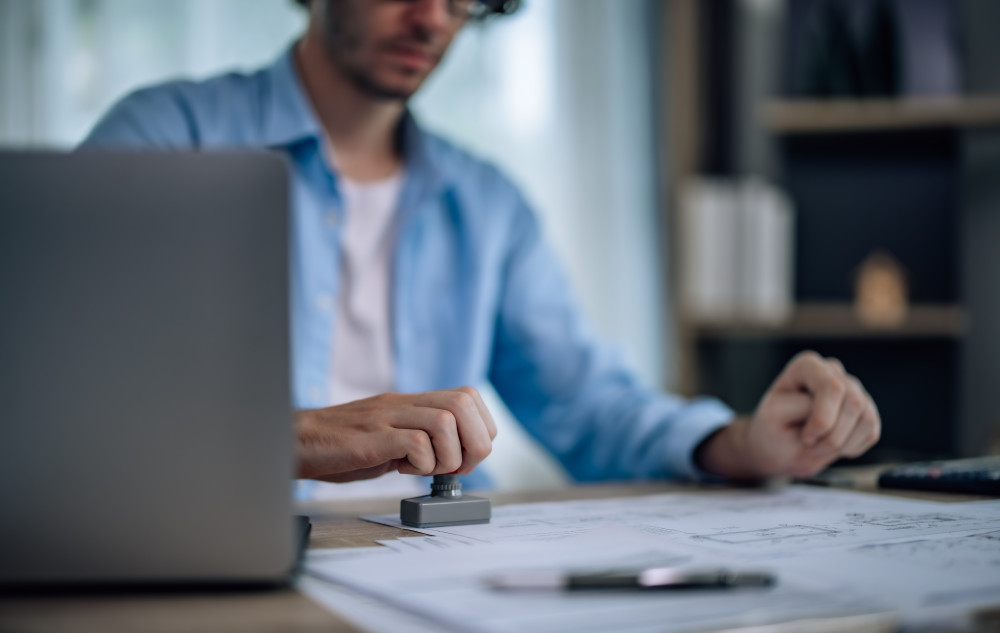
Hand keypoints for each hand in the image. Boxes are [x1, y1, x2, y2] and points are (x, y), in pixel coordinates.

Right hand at [295, 386, 497, 482]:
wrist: (298, 441)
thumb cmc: (344, 445)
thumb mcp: (391, 437)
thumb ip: (421, 440)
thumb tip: (456, 459)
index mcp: (412, 402)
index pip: (469, 397)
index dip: (480, 428)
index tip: (467, 457)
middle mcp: (403, 403)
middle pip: (463, 403)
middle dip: (474, 443)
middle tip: (457, 468)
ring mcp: (387, 417)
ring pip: (444, 421)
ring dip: (448, 456)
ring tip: (429, 470)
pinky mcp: (371, 438)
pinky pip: (414, 443)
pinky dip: (422, 464)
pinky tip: (403, 469)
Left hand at [697, 351, 880, 479]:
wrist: (780, 447)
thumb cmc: (773, 429)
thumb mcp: (772, 417)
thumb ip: (799, 406)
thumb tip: (831, 407)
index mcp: (807, 366)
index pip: (832, 387)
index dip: (823, 419)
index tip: (806, 437)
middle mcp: (833, 372)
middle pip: (853, 402)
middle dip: (832, 436)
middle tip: (810, 446)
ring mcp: (853, 390)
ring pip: (867, 419)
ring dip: (842, 444)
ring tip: (818, 447)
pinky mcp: (865, 411)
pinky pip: (871, 433)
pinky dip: (851, 448)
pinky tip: (831, 447)